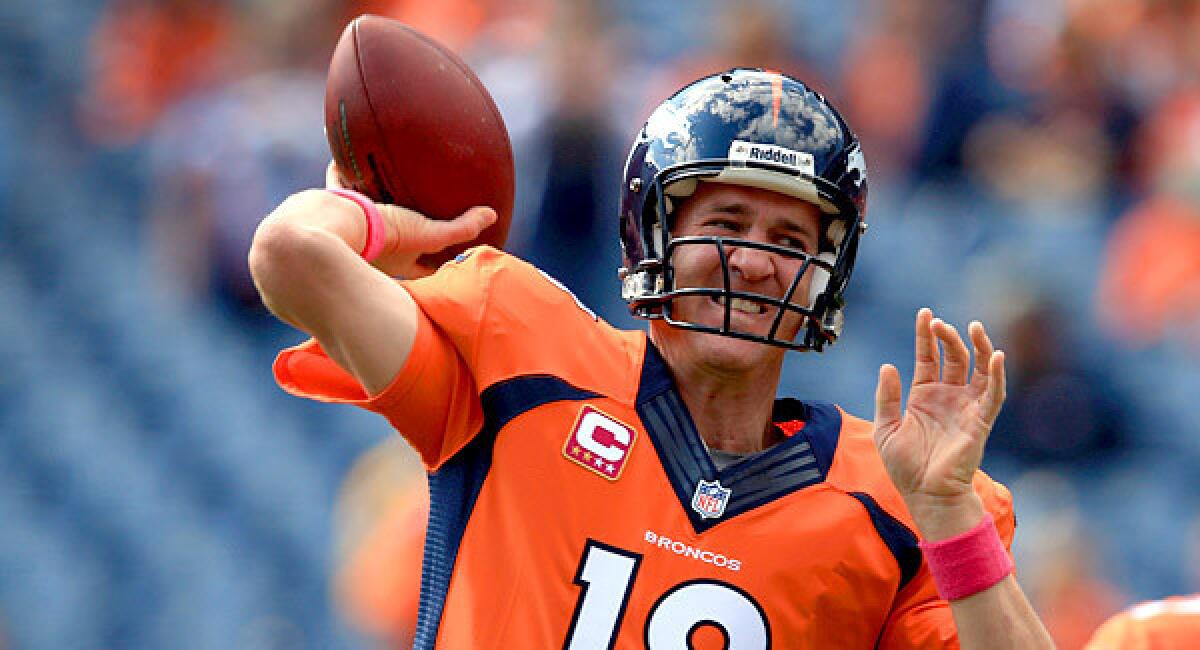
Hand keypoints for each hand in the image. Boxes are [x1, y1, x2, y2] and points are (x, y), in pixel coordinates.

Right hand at [325, 161, 495, 278]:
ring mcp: (350, 229)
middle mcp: (371, 249)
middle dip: (402, 225)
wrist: (326, 233)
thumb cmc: (382, 239)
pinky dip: (343, 168)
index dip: (433, 264)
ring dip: (373, 197)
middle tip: (415, 210)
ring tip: (383, 178)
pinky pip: (339, 183)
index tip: (449, 256)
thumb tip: (491, 215)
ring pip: (364, 211)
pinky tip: (347, 148)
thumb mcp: (427, 234)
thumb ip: (460, 228)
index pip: (420, 269)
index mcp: (395, 263)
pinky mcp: (330, 207)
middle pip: (391, 238)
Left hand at [872, 308, 1005, 537]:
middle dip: (948, 337)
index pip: (928, 356)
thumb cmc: (905, 466)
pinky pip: (994, 394)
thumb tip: (888, 365)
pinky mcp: (980, 421)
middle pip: (953, 357)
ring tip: (973, 327)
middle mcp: (947, 396)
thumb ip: (887, 397)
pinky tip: (996, 355)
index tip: (925, 313)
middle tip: (939, 323)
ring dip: (978, 347)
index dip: (926, 335)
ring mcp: (965, 407)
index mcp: (924, 395)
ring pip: (978, 368)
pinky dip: (997, 374)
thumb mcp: (886, 428)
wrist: (925, 495)